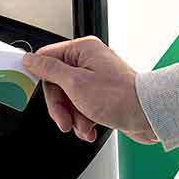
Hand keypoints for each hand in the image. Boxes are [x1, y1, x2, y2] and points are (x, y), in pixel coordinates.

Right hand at [21, 37, 156, 144]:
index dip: (41, 78)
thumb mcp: (75, 84)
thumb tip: (31, 59)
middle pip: (58, 82)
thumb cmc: (119, 97)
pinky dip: (83, 120)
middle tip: (64, 120)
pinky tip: (89, 128)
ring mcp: (97, 78)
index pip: (48, 58)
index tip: (32, 89)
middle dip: (60, 106)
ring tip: (82, 126)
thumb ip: (50, 70)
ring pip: (69, 98)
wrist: (147, 116)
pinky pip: (83, 106)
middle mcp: (90, 60)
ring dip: (72, 116)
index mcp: (83, 50)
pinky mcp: (103, 94)